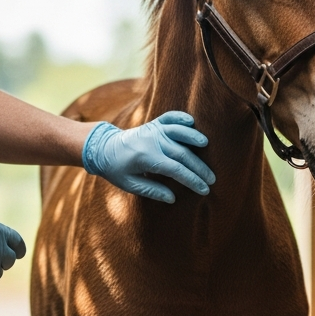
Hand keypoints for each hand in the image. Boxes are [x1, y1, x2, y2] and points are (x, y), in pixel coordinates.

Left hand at [81, 111, 215, 203]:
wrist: (102, 148)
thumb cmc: (116, 170)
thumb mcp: (130, 185)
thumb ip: (152, 191)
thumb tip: (173, 198)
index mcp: (146, 158)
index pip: (176, 170)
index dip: (192, 180)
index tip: (204, 189)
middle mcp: (152, 141)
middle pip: (182, 153)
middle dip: (199, 167)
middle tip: (212, 179)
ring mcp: (153, 130)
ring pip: (179, 132)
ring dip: (194, 138)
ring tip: (207, 146)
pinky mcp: (153, 124)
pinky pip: (169, 118)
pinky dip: (180, 118)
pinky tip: (192, 122)